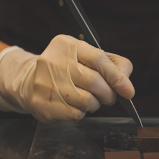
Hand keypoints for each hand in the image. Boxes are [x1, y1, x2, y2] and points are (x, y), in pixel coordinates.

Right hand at [0, 35, 133, 121]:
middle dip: (108, 94)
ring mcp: (45, 83)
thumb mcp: (88, 58)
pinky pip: (75, 114)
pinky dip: (81, 112)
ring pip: (86, 101)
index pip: (98, 59)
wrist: (30, 80)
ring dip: (95, 104)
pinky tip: (75, 105)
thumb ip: (113, 65)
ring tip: (89, 99)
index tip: (128, 91)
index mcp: (66, 44)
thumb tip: (126, 86)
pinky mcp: (41, 103)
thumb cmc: (68, 69)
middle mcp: (53, 61)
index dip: (117, 77)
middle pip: (95, 82)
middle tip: (108, 96)